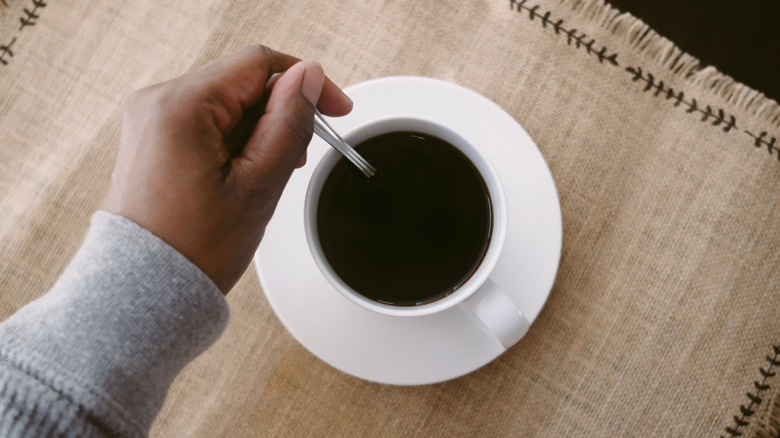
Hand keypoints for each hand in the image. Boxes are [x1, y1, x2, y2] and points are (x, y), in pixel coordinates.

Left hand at [105, 45, 352, 293]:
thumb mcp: (259, 183)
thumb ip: (289, 122)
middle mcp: (157, 103)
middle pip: (242, 83)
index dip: (306, 82)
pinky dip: (236, 141)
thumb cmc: (192, 250)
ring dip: (260, 130)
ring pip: (228, 104)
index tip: (335, 108)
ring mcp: (151, 121)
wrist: (146, 292)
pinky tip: (245, 173)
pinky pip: (207, 123)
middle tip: (297, 157)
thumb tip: (306, 77)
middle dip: (280, 113)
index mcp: (180, 106)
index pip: (259, 65)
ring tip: (265, 175)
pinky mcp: (154, 139)